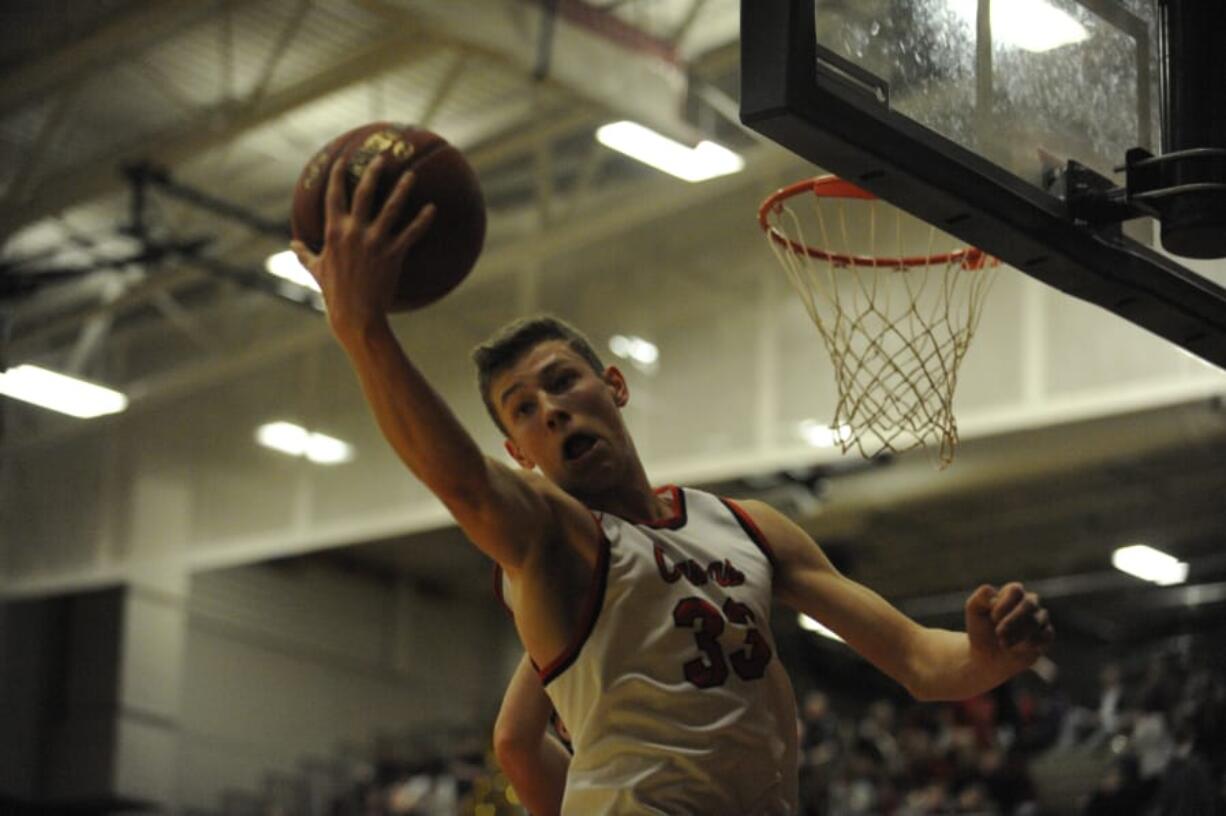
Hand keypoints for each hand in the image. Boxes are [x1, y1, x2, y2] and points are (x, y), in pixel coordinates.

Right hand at [290, 153, 435, 338]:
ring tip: (412, 175)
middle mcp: (354, 232)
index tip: (344, 159)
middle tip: (383, 157)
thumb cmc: (335, 294)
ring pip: (391, 208)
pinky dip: (423, 220)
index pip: (334, 195)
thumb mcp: (316, 270)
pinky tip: (433, 209)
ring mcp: (374, 242)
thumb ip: (304, 254)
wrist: (356, 315)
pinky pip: (411, 233)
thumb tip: (292, 244)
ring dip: (402, 189)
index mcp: (333, 232)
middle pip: (364, 193)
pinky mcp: (393, 255)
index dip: (339, 175)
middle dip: (373, 172)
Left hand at [965, 582, 1053, 673]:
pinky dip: (1030, 644)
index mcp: (1012, 593)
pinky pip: (1046, 636)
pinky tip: (1016, 649)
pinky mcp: (1046, 636)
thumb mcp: (974, 612)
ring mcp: (1040, 619)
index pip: (1016, 590)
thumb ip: (980, 598)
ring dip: (1018, 634)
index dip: (1004, 604)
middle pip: (1030, 603)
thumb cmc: (981, 630)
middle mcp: (1030, 603)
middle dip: (1012, 620)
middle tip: (998, 633)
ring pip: (1036, 621)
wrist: (987, 656)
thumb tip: (991, 590)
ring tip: (1003, 644)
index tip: (992, 617)